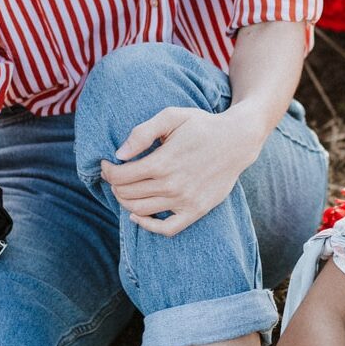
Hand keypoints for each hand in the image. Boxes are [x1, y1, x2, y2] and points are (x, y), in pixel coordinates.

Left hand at [99, 107, 258, 236]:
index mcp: (162, 162)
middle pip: (126, 194)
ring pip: (140, 211)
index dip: (107, 171)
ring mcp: (184, 201)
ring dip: (125, 201)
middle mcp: (172, 185)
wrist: (237, 141)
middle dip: (114, 185)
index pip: (120, 176)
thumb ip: (143, 132)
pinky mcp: (196, 211)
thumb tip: (119, 154)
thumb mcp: (172, 116)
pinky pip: (166, 229)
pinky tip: (138, 216)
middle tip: (115, 175)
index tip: (107, 164)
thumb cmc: (202, 126)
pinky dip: (147, 226)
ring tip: (125, 189)